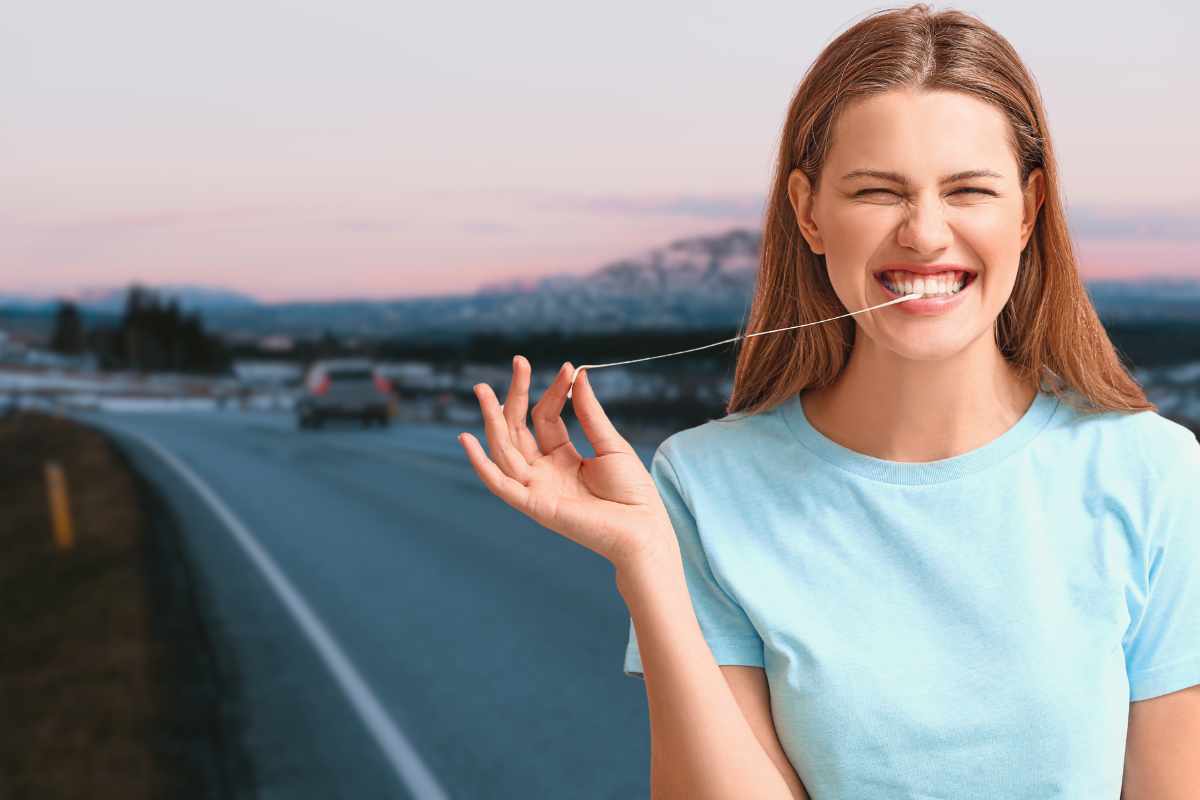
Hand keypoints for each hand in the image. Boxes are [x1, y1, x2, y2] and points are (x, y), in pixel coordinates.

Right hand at [457, 356, 673, 568]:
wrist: (642, 528)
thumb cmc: (632, 492)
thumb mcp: (611, 444)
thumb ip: (589, 412)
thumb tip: (578, 375)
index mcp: (563, 457)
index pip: (546, 418)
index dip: (553, 392)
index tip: (568, 368)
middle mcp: (544, 472)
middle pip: (519, 429)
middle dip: (514, 397)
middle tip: (518, 362)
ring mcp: (536, 488)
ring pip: (505, 449)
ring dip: (492, 420)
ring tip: (483, 390)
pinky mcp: (534, 505)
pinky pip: (500, 484)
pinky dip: (481, 464)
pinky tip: (467, 440)